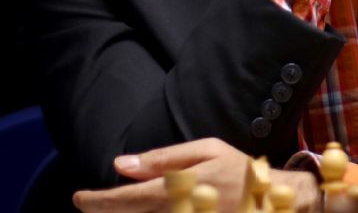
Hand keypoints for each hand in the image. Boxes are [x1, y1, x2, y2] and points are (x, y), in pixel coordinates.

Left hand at [72, 138, 318, 212]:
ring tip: (116, 209)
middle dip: (107, 212)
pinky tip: (151, 210)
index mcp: (179, 188)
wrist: (279, 202)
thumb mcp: (207, 151)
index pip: (127, 200)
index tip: (79, 199)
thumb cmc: (240, 172)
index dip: (98, 202)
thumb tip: (121, 165)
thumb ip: (164, 159)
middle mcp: (179, 212)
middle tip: (89, 205)